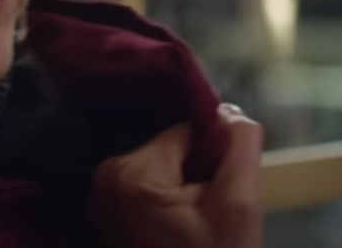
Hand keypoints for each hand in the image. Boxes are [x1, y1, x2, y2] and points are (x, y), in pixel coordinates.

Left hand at [90, 104, 263, 247]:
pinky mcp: (107, 212)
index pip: (188, 131)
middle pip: (174, 147)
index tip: (219, 195)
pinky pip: (151, 185)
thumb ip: (240, 145)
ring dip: (187, 186)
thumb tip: (229, 111)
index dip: (215, 156)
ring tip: (193, 225)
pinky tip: (179, 229)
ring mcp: (101, 197)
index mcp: (130, 172)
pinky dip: (171, 200)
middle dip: (199, 172)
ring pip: (166, 165)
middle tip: (206, 216)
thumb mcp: (240, 203)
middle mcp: (105, 177)